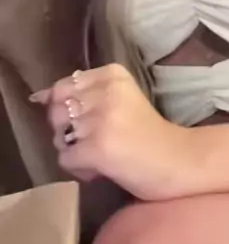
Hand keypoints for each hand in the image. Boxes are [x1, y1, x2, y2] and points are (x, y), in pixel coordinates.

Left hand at [30, 64, 191, 200]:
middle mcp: (107, 92)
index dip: (70, 110)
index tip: (94, 121)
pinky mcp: (98, 148)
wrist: (178, 161)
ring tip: (102, 155)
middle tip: (98, 140)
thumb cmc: (148, 131)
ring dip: (76, 152)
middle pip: (57, 112)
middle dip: (69, 132)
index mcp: (112, 74)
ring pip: (59, 137)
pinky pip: (66, 159)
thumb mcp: (117, 100)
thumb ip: (81, 95)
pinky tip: (102, 169)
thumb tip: (36, 96)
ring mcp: (102, 120)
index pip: (64, 87)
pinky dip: (80, 169)